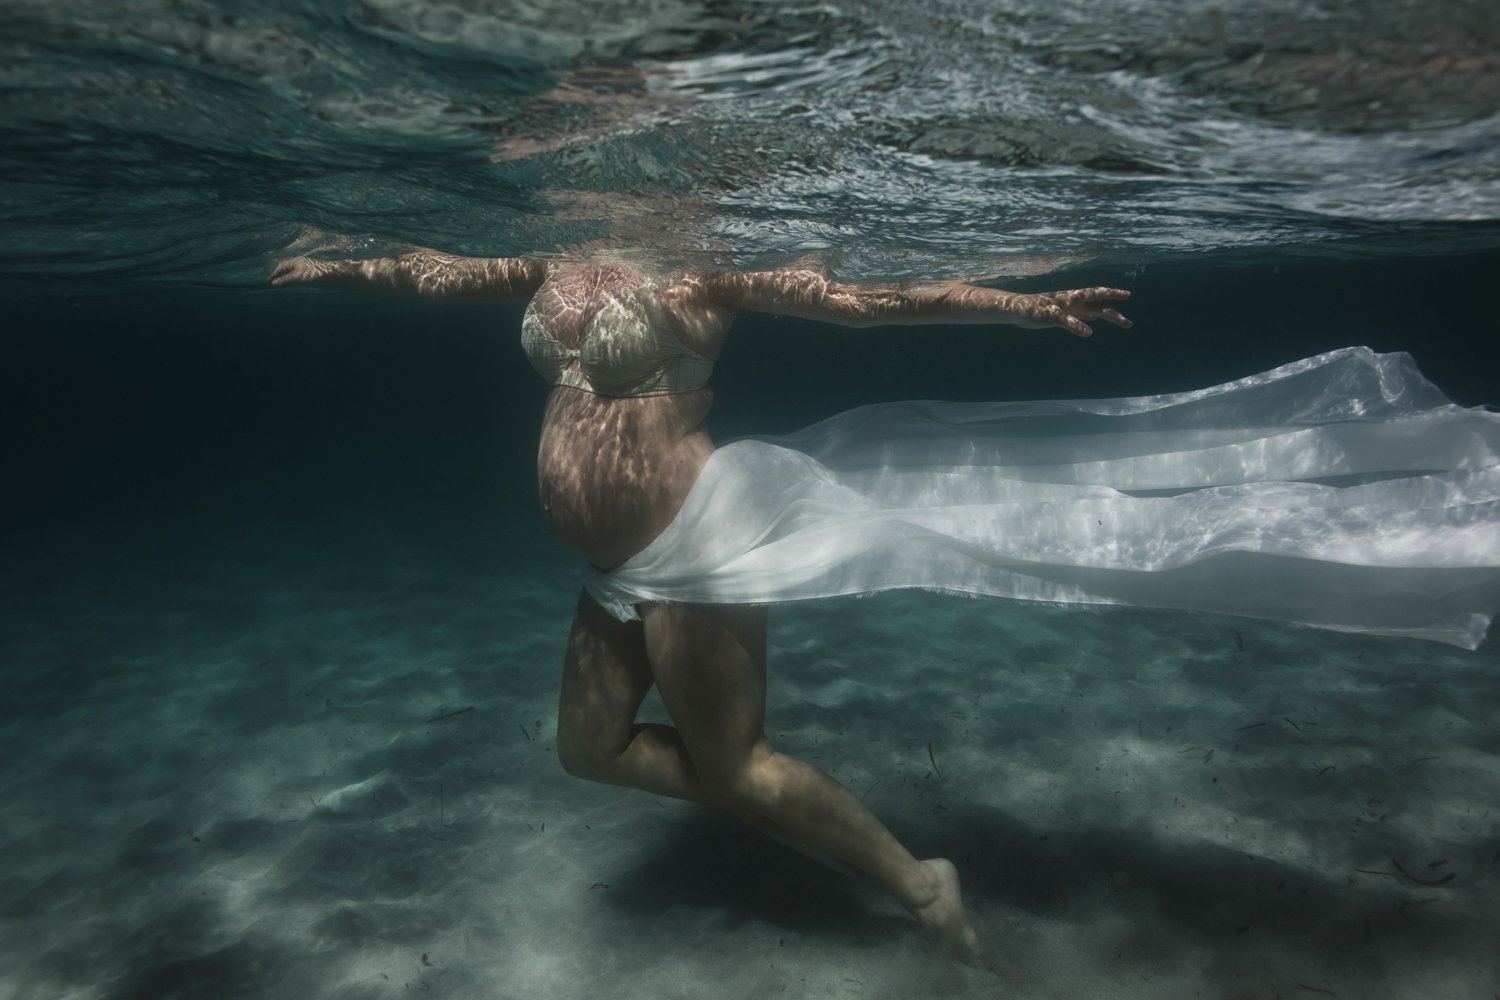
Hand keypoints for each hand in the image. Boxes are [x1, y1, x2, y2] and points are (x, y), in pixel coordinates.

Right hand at [268, 256, 346, 285]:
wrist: (334, 275)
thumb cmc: (316, 274)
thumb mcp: (298, 277)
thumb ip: (286, 280)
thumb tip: (274, 283)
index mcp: (295, 261)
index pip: (281, 267)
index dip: (274, 274)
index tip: (267, 282)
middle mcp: (299, 263)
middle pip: (285, 268)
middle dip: (278, 274)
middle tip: (271, 281)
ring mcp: (305, 268)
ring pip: (291, 272)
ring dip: (284, 277)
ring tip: (279, 283)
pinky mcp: (311, 274)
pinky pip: (297, 276)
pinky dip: (291, 279)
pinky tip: (292, 283)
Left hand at [1009, 287, 1130, 336]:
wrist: (1015, 310)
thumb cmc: (1031, 310)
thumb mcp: (1052, 317)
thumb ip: (1071, 323)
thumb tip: (1090, 332)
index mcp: (1072, 297)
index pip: (1097, 294)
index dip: (1112, 295)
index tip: (1127, 295)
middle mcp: (1073, 301)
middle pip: (1099, 306)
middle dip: (1114, 314)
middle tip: (1129, 324)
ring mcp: (1068, 307)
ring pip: (1092, 311)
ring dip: (1106, 316)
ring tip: (1121, 322)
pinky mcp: (1060, 314)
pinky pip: (1081, 315)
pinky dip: (1089, 317)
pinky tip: (1093, 321)